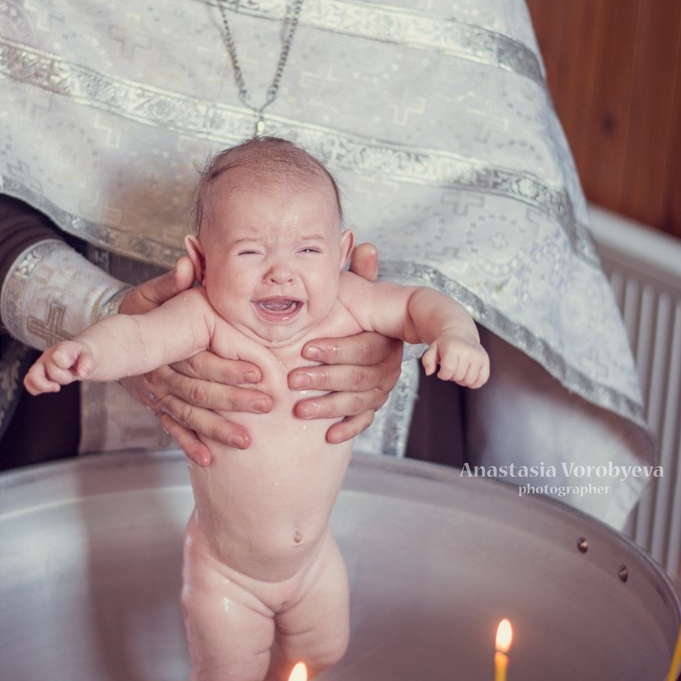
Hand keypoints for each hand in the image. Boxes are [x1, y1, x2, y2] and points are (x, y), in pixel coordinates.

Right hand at [24, 340, 89, 394]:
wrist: (75, 355)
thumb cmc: (80, 355)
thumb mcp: (88, 356)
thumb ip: (87, 362)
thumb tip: (82, 373)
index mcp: (62, 348)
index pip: (58, 356)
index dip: (65, 364)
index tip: (73, 366)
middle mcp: (48, 355)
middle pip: (52, 372)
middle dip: (65, 378)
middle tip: (71, 375)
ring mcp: (41, 364)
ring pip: (32, 377)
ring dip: (46, 386)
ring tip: (56, 387)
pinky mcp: (36, 372)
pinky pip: (28, 382)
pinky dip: (36, 389)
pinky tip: (49, 387)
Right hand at [119, 257, 271, 466]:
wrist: (106, 340)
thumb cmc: (139, 312)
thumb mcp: (149, 293)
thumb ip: (171, 282)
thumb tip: (188, 262)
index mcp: (163, 347)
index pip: (198, 360)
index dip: (227, 367)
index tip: (258, 373)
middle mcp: (158, 375)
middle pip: (197, 391)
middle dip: (232, 400)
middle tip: (265, 406)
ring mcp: (155, 395)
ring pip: (188, 415)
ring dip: (216, 430)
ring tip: (247, 441)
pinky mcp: (154, 407)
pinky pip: (171, 428)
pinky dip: (188, 445)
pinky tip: (208, 461)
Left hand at [286, 242, 403, 443]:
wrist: (336, 347)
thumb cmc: (340, 313)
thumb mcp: (346, 291)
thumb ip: (356, 273)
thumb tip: (363, 243)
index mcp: (383, 337)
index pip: (364, 348)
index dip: (336, 349)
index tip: (305, 349)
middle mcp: (387, 364)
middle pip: (360, 378)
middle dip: (325, 380)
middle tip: (293, 381)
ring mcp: (379, 388)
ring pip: (359, 403)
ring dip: (329, 408)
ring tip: (299, 410)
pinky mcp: (369, 408)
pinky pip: (363, 422)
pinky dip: (347, 429)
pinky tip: (328, 436)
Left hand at [422, 330, 489, 387]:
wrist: (460, 333)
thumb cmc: (445, 344)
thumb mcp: (433, 349)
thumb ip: (427, 360)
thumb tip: (429, 372)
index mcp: (453, 347)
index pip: (448, 370)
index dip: (443, 375)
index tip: (442, 371)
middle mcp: (467, 351)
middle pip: (458, 377)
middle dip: (452, 376)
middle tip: (451, 368)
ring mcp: (478, 356)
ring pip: (470, 381)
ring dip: (462, 380)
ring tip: (459, 370)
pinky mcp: (485, 360)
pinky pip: (482, 380)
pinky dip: (474, 382)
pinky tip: (468, 375)